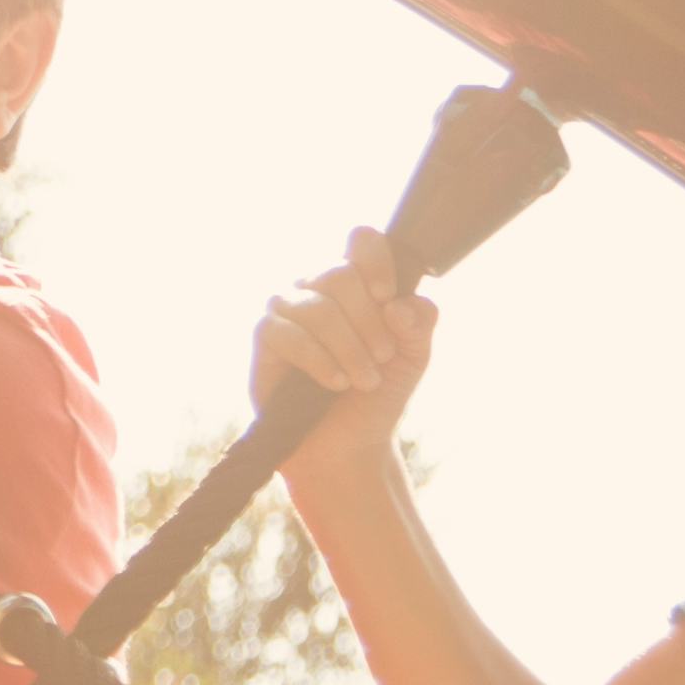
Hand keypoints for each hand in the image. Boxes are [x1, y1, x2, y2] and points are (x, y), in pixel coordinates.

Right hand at [254, 229, 434, 493]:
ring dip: (350, 348)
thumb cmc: (379, 393)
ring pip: (318, 307)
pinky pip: (288, 334)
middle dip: (370, 323)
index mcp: (355, 281)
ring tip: (364, 380)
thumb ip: (419, 323)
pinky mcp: (265, 338)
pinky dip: (319, 360)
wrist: (349, 444)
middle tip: (383, 358)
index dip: (376, 261)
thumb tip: (397, 304)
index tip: (388, 298)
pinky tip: (335, 383)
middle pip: (340, 274)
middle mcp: (316, 286)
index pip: (361, 240)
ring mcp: (287, 308)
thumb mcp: (413, 357)